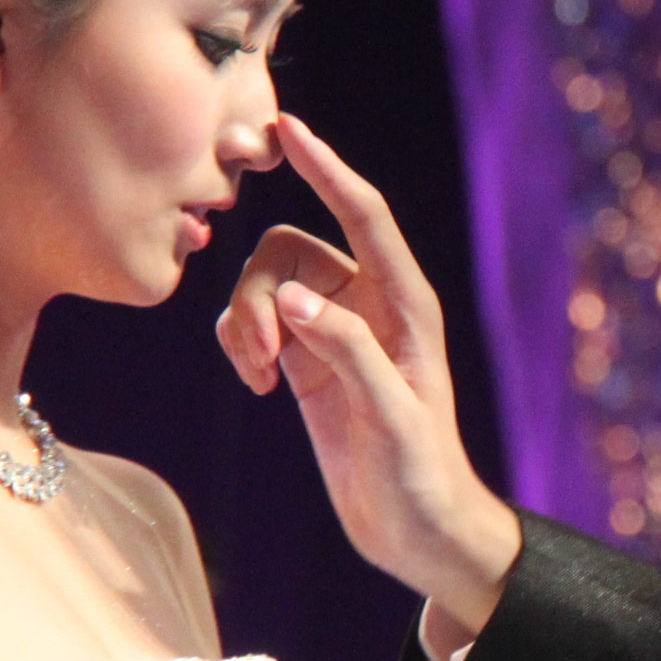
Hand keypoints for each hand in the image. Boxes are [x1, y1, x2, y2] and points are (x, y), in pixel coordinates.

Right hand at [216, 115, 521, 628]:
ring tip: (257, 379)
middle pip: (286, 251)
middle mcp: (367, 305)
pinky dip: (239, 344)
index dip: (326, 168)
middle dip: (257, 294)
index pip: (363, 214)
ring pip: (263, 285)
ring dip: (243, 324)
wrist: (416, 533)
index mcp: (405, 304)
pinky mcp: (304, 360)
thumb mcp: (391, 418)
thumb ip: (345, 353)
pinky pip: (251, 321)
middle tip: (263, 360)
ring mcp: (332, 330)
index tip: (288, 127)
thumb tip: (290, 302)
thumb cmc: (421, 478)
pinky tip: (255, 387)